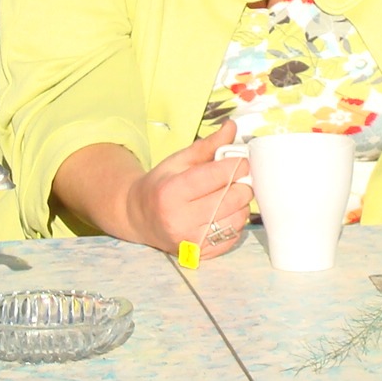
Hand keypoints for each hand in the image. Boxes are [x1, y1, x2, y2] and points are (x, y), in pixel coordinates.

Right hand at [121, 121, 252, 258]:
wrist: (140, 217)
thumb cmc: (161, 185)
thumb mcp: (179, 160)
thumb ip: (208, 145)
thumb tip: (231, 126)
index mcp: (172, 192)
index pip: (218, 175)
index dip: (237, 165)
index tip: (240, 161)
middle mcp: (180, 220)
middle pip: (233, 198)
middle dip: (241, 184)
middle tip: (236, 179)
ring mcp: (190, 241)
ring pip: (237, 218)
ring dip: (241, 205)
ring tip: (229, 196)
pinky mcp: (200, 254)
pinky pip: (233, 236)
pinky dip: (234, 222)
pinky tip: (223, 213)